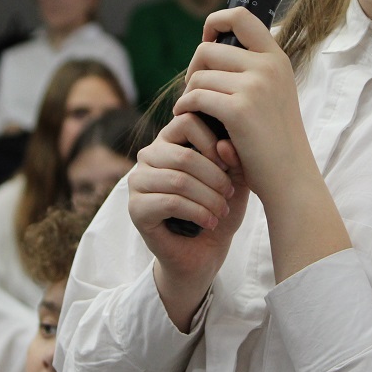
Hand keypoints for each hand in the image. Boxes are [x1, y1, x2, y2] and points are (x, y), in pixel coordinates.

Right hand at [127, 112, 248, 325]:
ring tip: (223, 210)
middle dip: (215, 177)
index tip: (229, 164)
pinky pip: (170, 202)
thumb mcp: (235, 178)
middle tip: (230, 195)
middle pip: (184, 155)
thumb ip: (233, 158)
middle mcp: (149, 155)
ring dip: (208, 198)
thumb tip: (225, 146)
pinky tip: (210, 221)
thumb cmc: (220, 207)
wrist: (205, 251)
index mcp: (170, 139)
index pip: (187, 120)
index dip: (213, 140)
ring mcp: (138, 181)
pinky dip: (197, 212)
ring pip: (178, 180)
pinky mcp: (136, 208)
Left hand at [173, 7, 319, 206]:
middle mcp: (268, 66)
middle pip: (208, 50)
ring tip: (192, 111)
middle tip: (194, 92)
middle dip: (193, 70)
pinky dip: (185, 108)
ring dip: (188, 94)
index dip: (215, 22)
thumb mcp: (273, 95)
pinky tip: (187, 118)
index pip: (241, 16)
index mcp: (277, 59)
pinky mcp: (239, 110)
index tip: (207, 42)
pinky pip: (195, 97)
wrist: (290, 177)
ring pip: (199, 76)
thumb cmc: (274, 141)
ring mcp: (255, 86)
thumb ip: (252, 71)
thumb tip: (211, 48)